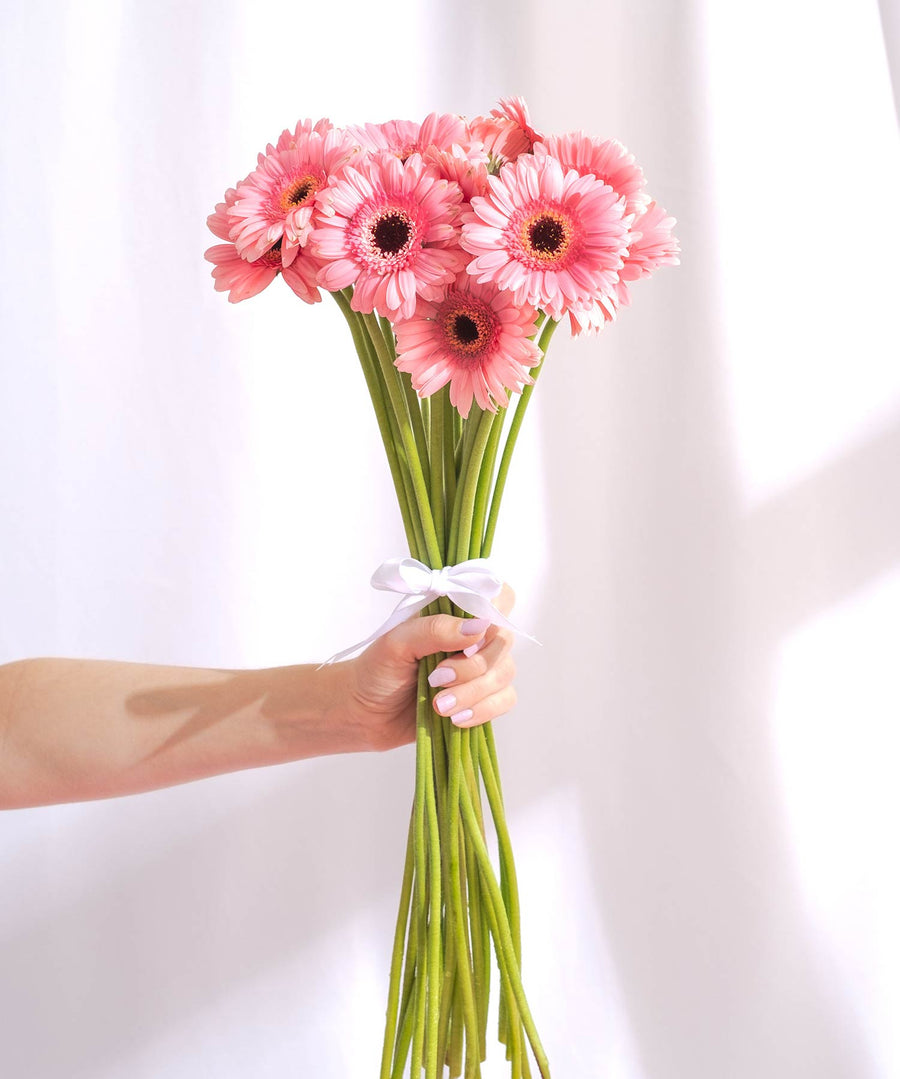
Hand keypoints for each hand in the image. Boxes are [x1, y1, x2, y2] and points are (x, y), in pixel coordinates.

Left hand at [336, 585, 515, 750]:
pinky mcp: (481, 698)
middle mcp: (472, 637)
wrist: (364, 714)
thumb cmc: (376, 670)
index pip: (497, 595)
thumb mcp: (397, 643)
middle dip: (473, 667)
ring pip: (505, 673)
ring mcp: (479, 668)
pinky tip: (456, 719)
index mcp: (453, 613)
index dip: (496, 611)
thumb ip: (435, 630)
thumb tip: (478, 627)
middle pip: (502, 641)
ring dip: (474, 693)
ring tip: (440, 706)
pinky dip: (484, 710)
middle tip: (436, 678)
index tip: (472, 635)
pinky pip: (505, 700)